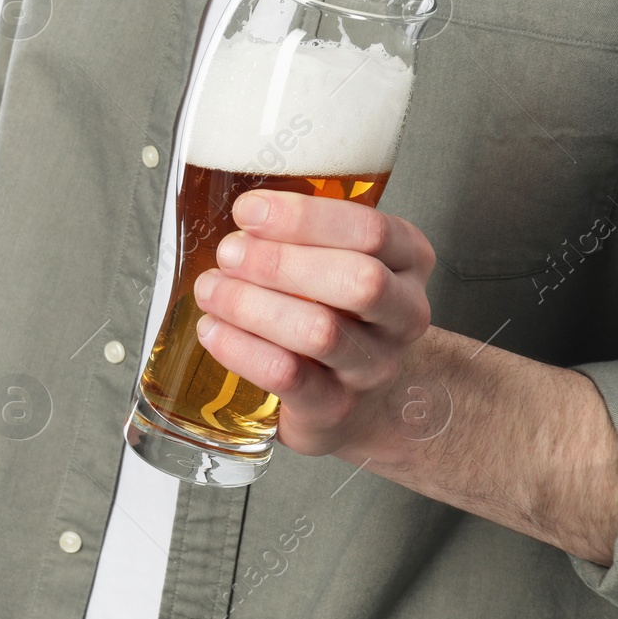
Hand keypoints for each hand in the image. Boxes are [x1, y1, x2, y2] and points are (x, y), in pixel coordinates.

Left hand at [189, 189, 435, 458]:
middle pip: (358, 281)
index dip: (304, 218)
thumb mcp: (331, 257)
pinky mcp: (336, 408)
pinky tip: (212, 330)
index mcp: (406, 260)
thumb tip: (234, 210)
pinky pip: (289, 377)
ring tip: (210, 290)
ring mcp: (374, 366)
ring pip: (321, 332)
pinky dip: (242, 349)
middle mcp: (403, 314)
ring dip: (253, 305)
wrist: (351, 396)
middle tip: (228, 254)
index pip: (371, 230)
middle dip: (281, 264)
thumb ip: (298, 231)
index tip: (246, 211)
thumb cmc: (330, 308)